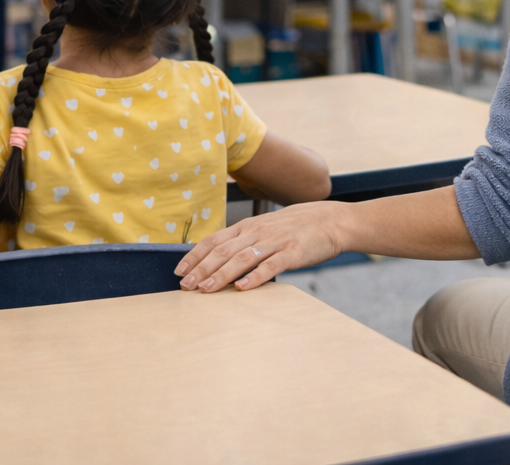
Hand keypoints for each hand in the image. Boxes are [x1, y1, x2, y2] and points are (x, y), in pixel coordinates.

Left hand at [175, 201, 346, 291]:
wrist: (330, 221)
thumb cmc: (296, 228)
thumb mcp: (265, 229)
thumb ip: (245, 241)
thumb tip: (220, 259)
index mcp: (248, 227)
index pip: (214, 240)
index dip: (195, 255)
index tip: (179, 271)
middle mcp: (257, 232)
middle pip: (223, 250)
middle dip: (201, 268)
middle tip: (185, 285)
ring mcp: (274, 242)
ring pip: (242, 258)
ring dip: (221, 274)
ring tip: (205, 289)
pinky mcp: (292, 253)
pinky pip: (271, 266)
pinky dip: (255, 277)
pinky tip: (242, 288)